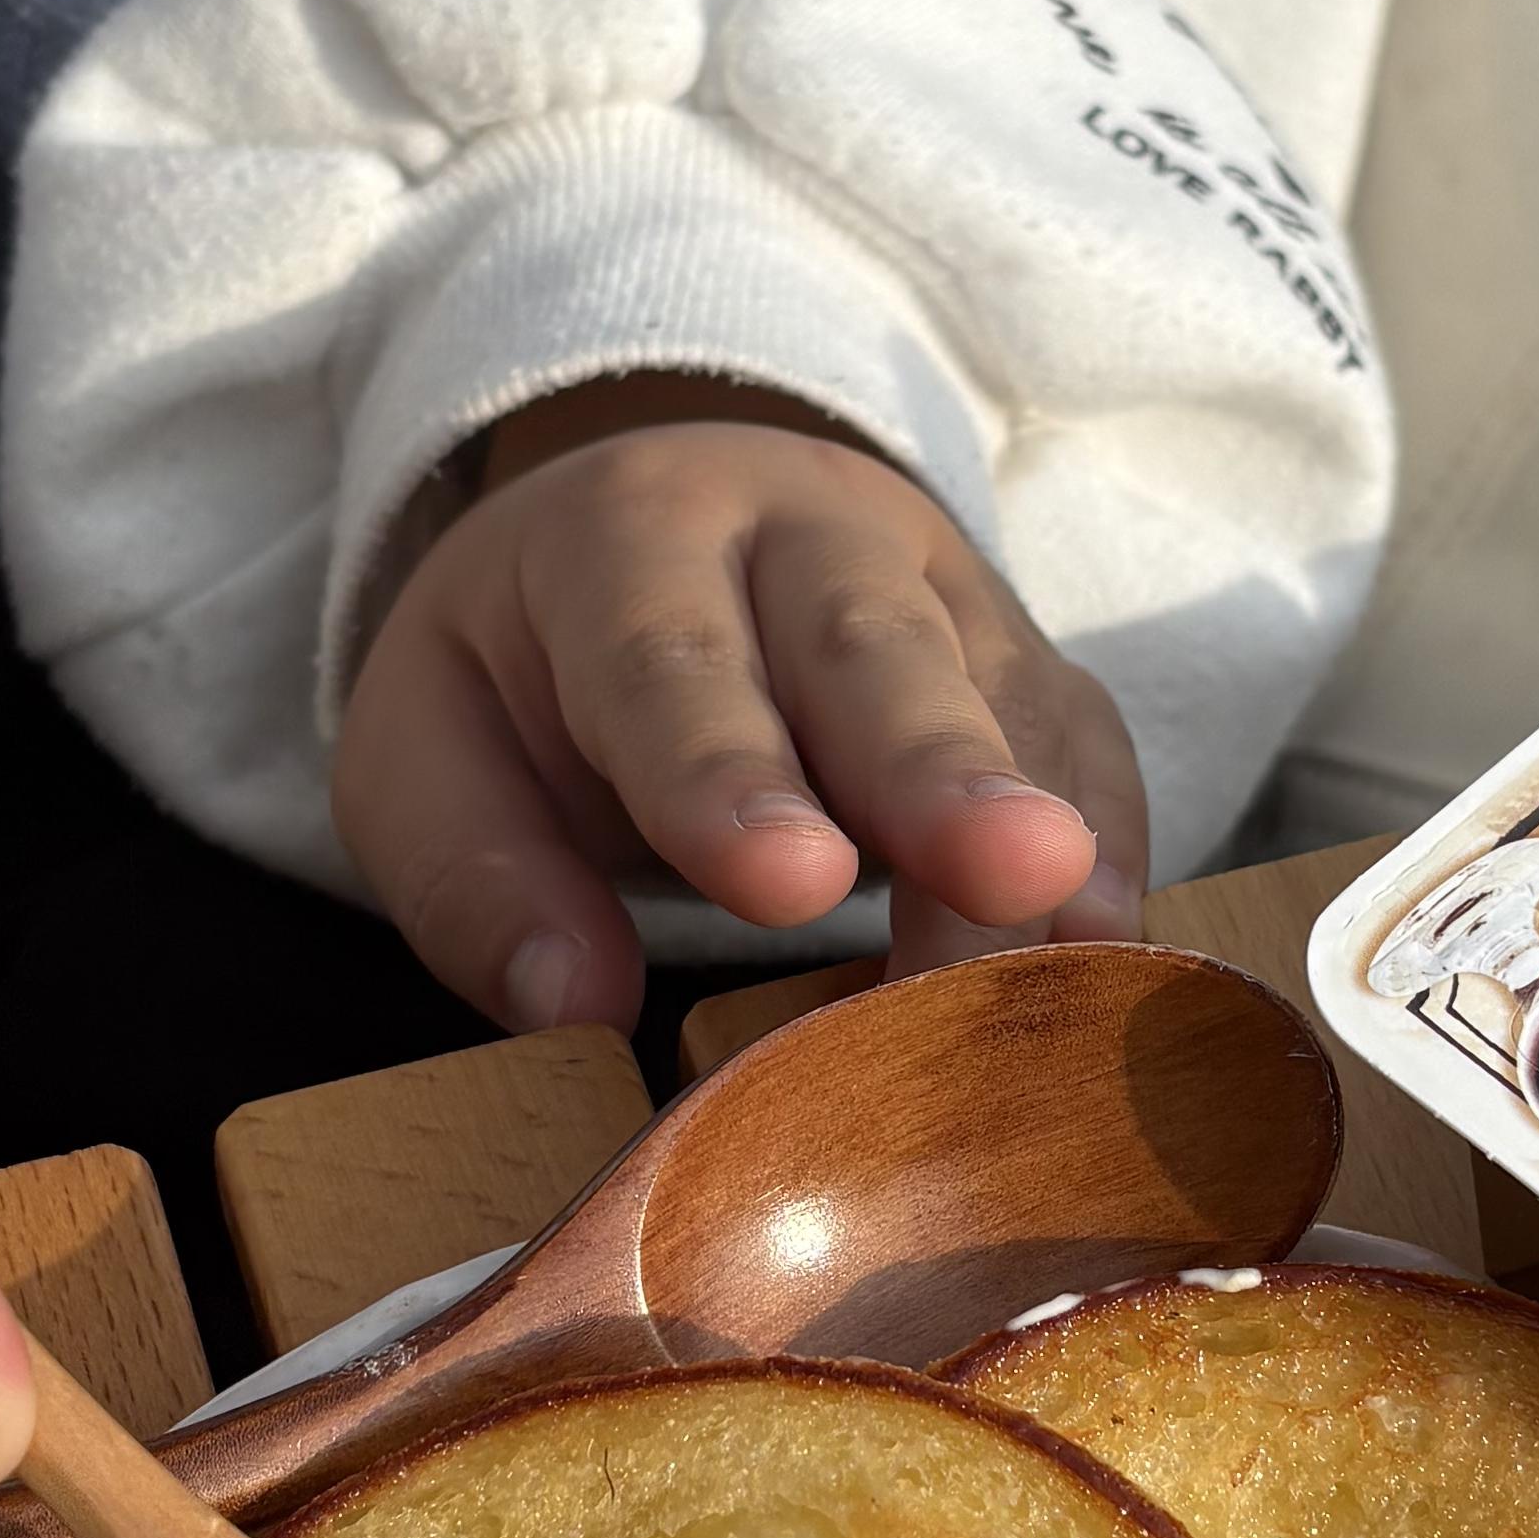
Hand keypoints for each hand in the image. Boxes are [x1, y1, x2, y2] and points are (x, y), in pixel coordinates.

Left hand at [335, 384, 1146, 1031]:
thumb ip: (477, 878)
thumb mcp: (427, 748)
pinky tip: (1111, 943)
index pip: (671, 658)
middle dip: (941, 768)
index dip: (730, 773)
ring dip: (1047, 826)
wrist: (649, 527)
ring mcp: (935, 584)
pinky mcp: (1020, 657)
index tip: (787, 886)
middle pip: (874, 649)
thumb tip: (572, 1010)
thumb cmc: (530, 667)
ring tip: (1081, 950)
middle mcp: (802, 534)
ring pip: (1001, 694)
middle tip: (1004, 875)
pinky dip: (1110, 838)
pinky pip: (1081, 736)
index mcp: (628, 538)